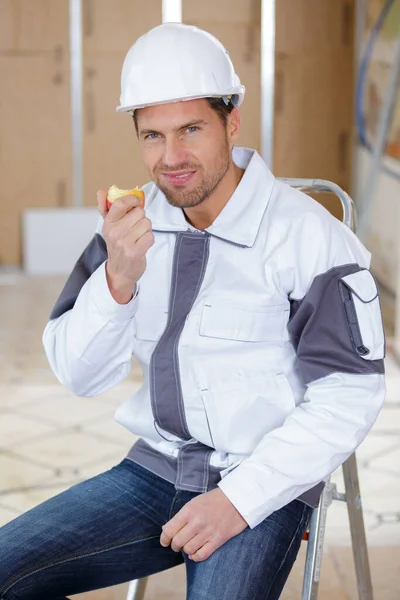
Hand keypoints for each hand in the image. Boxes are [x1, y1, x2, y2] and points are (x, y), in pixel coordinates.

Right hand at [97, 189, 153, 303]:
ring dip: (146, 230)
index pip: (120, 203)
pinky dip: (149, 240)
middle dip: (142, 218)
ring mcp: (125, 243)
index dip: (133, 199)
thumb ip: (105, 208)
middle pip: (140, 212)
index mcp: (108, 223)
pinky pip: (150, 236)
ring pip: (147, 224)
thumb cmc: (116, 246)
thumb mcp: (108, 227)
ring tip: (138, 237)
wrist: (119, 272)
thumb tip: (101, 191)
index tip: (137, 202)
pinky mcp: (135, 252)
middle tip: (136, 228)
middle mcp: (114, 232)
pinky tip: (142, 244)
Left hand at [160, 488, 246, 561]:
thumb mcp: (194, 502)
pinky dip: (196, 557)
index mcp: (189, 510)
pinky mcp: (218, 539)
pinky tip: (195, 553)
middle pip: (177, 542)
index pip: (169, 530)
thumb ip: (181, 516)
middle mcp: (197, 522)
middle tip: (177, 544)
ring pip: (188, 550)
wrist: (236, 499)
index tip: (165, 541)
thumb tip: (167, 530)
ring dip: (186, 550)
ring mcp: (208, 532)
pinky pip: (202, 555)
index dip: (164, 538)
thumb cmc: (214, 500)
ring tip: (188, 546)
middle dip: (175, 545)